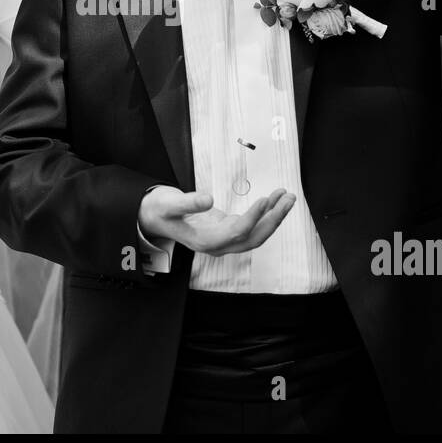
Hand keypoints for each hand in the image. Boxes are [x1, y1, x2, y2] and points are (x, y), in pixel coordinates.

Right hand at [137, 185, 296, 256]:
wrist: (154, 217)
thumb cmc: (160, 210)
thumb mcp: (168, 203)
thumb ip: (187, 202)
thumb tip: (209, 199)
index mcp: (206, 241)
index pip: (237, 232)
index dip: (253, 218)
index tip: (265, 200)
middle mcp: (219, 245)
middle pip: (254, 238)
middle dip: (273, 219)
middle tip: (288, 199)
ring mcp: (224, 240)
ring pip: (256, 234)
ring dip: (273, 217)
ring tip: (287, 197)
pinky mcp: (227, 231)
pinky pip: (252, 227)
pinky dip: (264, 214)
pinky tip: (273, 199)